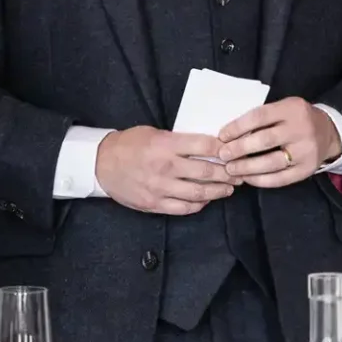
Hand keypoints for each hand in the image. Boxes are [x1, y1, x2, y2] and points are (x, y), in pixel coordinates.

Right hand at [95, 126, 234, 213]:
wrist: (102, 163)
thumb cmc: (129, 144)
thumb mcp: (154, 133)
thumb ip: (179, 140)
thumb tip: (207, 145)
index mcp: (166, 144)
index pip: (204, 146)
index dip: (224, 149)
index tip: (235, 150)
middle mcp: (165, 166)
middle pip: (207, 171)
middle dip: (228, 173)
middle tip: (239, 173)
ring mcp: (160, 187)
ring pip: (199, 193)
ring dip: (219, 191)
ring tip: (229, 188)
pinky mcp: (154, 204)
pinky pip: (184, 208)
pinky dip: (199, 204)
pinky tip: (206, 200)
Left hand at [216, 98, 341, 187]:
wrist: (329, 132)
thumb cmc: (297, 119)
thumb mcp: (284, 108)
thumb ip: (263, 117)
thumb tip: (229, 134)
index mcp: (292, 109)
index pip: (260, 116)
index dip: (238, 127)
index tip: (222, 136)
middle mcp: (301, 129)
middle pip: (264, 140)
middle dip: (239, 149)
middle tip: (223, 155)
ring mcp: (306, 151)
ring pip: (271, 162)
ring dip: (247, 167)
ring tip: (231, 170)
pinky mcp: (307, 169)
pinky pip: (281, 179)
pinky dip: (261, 180)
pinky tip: (248, 179)